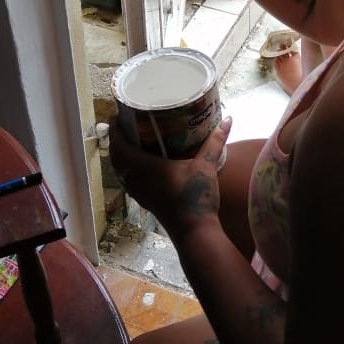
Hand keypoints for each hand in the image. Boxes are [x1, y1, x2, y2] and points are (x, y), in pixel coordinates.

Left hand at [108, 113, 232, 240]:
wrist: (193, 230)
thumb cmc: (195, 196)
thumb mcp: (207, 165)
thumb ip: (216, 141)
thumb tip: (228, 119)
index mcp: (143, 166)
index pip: (118, 143)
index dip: (115, 127)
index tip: (117, 112)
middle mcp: (135, 178)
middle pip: (115, 154)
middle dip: (117, 138)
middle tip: (126, 122)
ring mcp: (137, 191)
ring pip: (120, 168)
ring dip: (121, 153)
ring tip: (132, 139)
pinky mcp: (143, 199)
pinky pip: (127, 178)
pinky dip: (128, 167)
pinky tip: (141, 162)